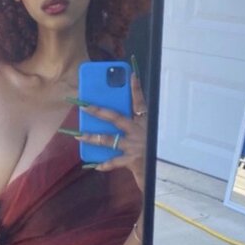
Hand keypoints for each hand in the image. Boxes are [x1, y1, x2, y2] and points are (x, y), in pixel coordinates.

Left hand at [61, 72, 147, 191]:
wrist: (164, 169)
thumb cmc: (155, 151)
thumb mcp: (149, 133)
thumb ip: (137, 124)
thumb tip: (119, 114)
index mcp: (145, 122)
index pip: (140, 102)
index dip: (136, 88)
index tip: (131, 75)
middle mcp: (139, 131)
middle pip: (116, 117)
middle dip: (99, 111)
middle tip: (84, 106)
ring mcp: (134, 145)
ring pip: (108, 139)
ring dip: (93, 138)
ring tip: (80, 136)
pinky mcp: (132, 160)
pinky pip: (114, 161)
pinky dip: (105, 164)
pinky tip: (96, 165)